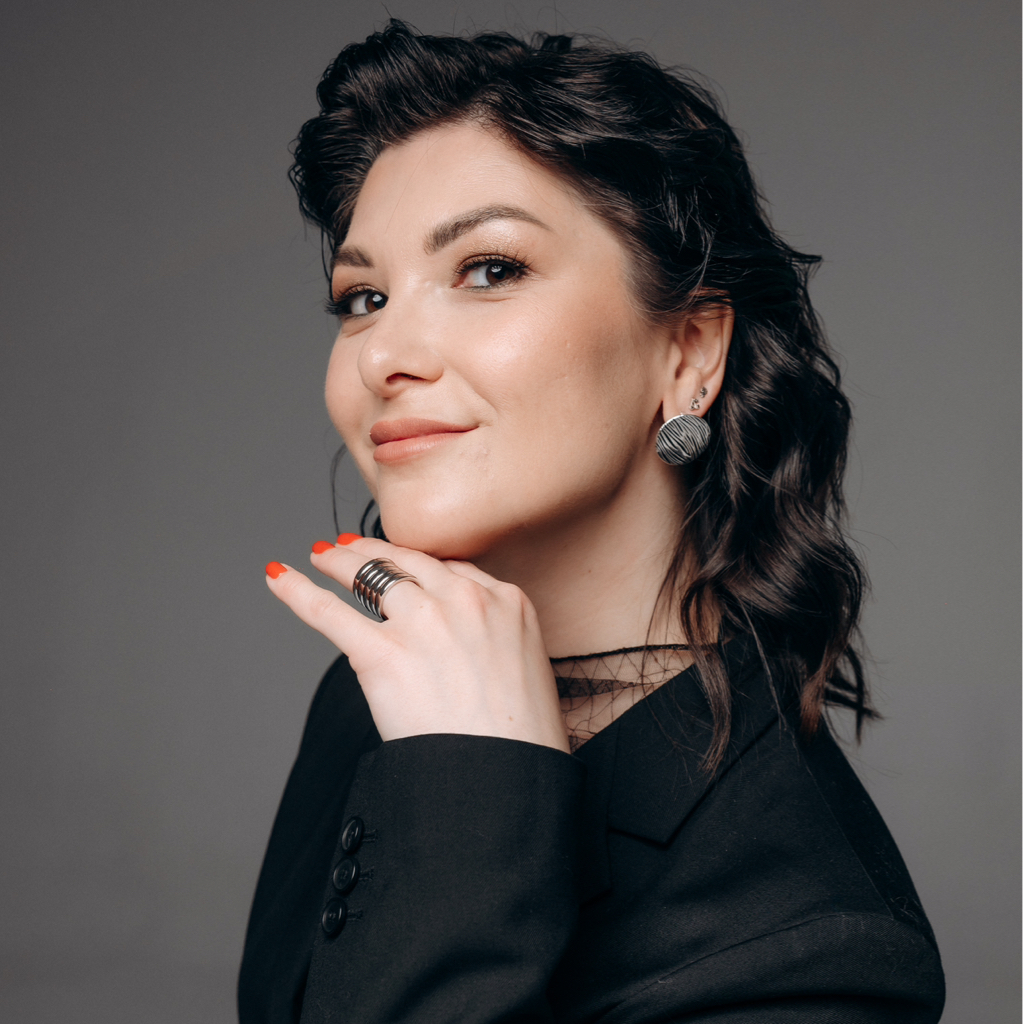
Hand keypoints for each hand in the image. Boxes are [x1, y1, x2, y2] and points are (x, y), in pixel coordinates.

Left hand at [265, 536, 569, 752]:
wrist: (505, 778)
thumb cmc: (521, 741)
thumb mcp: (529, 668)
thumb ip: (495, 640)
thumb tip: (462, 649)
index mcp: (507, 602)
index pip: (452, 569)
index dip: (418, 565)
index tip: (402, 563)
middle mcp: (465, 601)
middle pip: (409, 562)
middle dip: (374, 551)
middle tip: (351, 547)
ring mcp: (423, 623)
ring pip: (370, 573)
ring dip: (340, 562)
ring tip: (323, 556)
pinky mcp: (383, 653)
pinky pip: (329, 612)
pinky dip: (297, 591)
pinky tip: (280, 577)